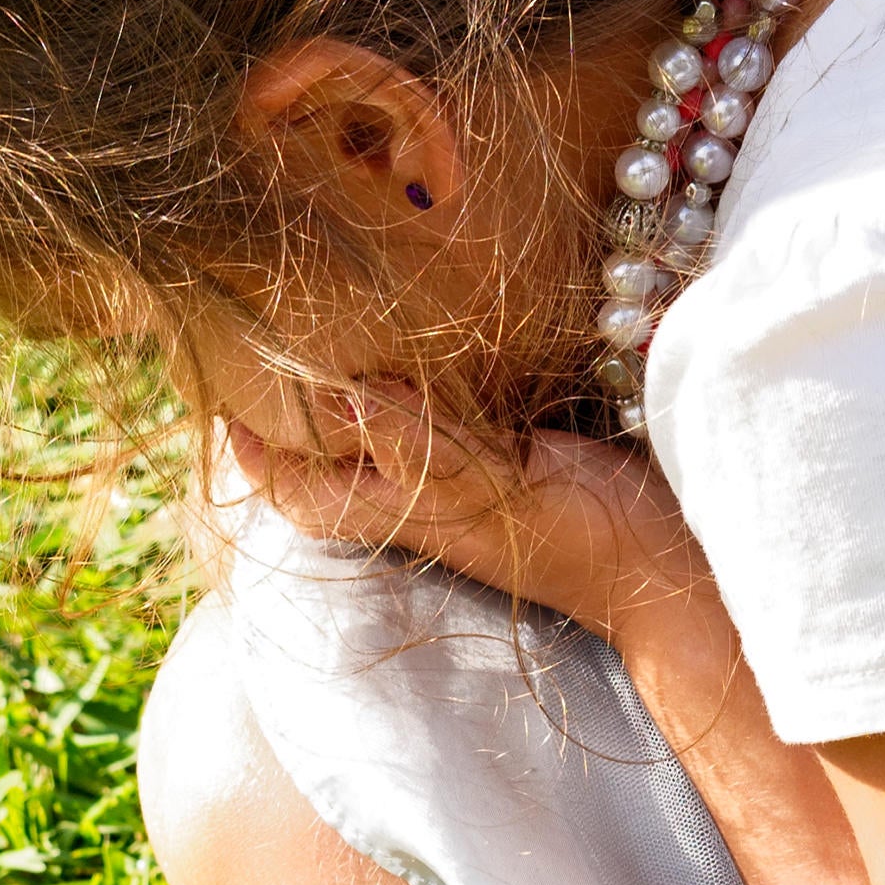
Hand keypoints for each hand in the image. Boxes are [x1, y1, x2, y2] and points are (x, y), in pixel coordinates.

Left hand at [196, 353, 686, 640]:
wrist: (666, 566)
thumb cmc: (579, 537)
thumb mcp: (490, 487)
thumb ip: (415, 441)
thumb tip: (330, 392)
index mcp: (395, 514)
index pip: (291, 484)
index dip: (248, 442)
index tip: (218, 383)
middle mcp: (413, 497)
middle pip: (319, 457)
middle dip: (285, 407)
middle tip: (257, 329)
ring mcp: (455, 478)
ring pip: (370, 432)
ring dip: (341, 386)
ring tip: (313, 318)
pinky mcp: (500, 453)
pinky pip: (431, 416)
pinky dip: (409, 379)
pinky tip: (413, 335)